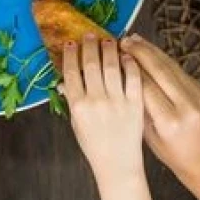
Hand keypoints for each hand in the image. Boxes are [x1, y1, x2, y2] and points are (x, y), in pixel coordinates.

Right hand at [63, 36, 144, 184]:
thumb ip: (72, 100)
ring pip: (112, 67)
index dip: (70, 54)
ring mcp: (117, 102)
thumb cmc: (93, 145)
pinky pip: (133, 78)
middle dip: (89, 46)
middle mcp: (96, 101)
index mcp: (78, 105)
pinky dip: (130, 64)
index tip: (70, 43)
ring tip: (109, 41)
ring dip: (109, 50)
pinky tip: (127, 56)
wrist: (116, 164)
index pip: (71, 72)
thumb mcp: (76, 123)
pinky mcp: (135, 104)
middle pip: (91, 65)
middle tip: (90, 35)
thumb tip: (63, 81)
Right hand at [120, 35, 199, 188]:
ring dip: (151, 50)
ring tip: (133, 40)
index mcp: (170, 121)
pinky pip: (178, 69)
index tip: (114, 58)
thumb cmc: (176, 156)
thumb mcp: (150, 137)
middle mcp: (186, 105)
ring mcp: (197, 95)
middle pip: (160, 70)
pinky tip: (150, 51)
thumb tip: (121, 82)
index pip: (146, 87)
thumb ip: (138, 109)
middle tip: (122, 41)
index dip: (129, 69)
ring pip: (170, 65)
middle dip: (139, 52)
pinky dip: (162, 58)